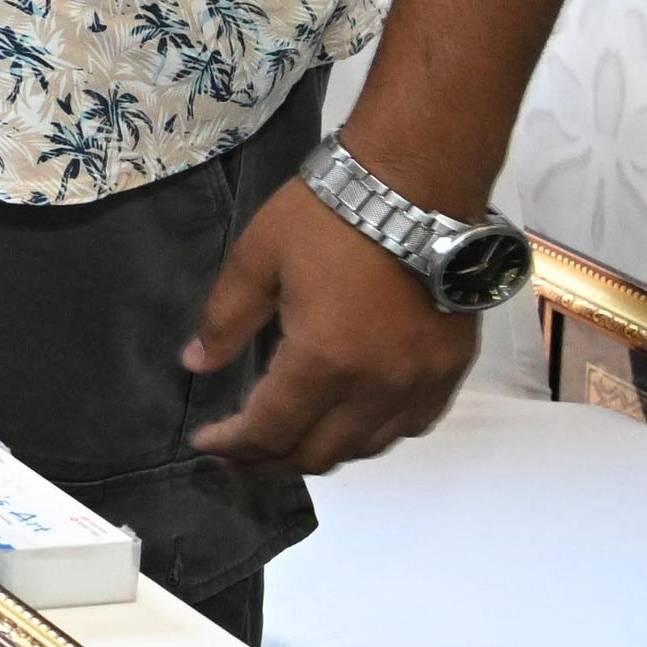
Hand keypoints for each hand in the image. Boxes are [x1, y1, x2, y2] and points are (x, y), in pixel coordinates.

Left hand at [182, 178, 480, 474]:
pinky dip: (373, 433)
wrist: (415, 185)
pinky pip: (411, 425)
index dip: (234, 445)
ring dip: (323, 451)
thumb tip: (196, 364)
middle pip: (320, 454)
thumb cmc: (331, 216)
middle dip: (271, 461)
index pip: (271, 430)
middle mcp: (378, 385)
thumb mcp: (257, 259)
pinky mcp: (451, 368)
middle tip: (239, 453)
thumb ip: (224, 320)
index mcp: (324, 360)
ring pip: (368, 447)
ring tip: (287, 441)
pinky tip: (348, 420)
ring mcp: (421, 380)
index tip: (207, 444)